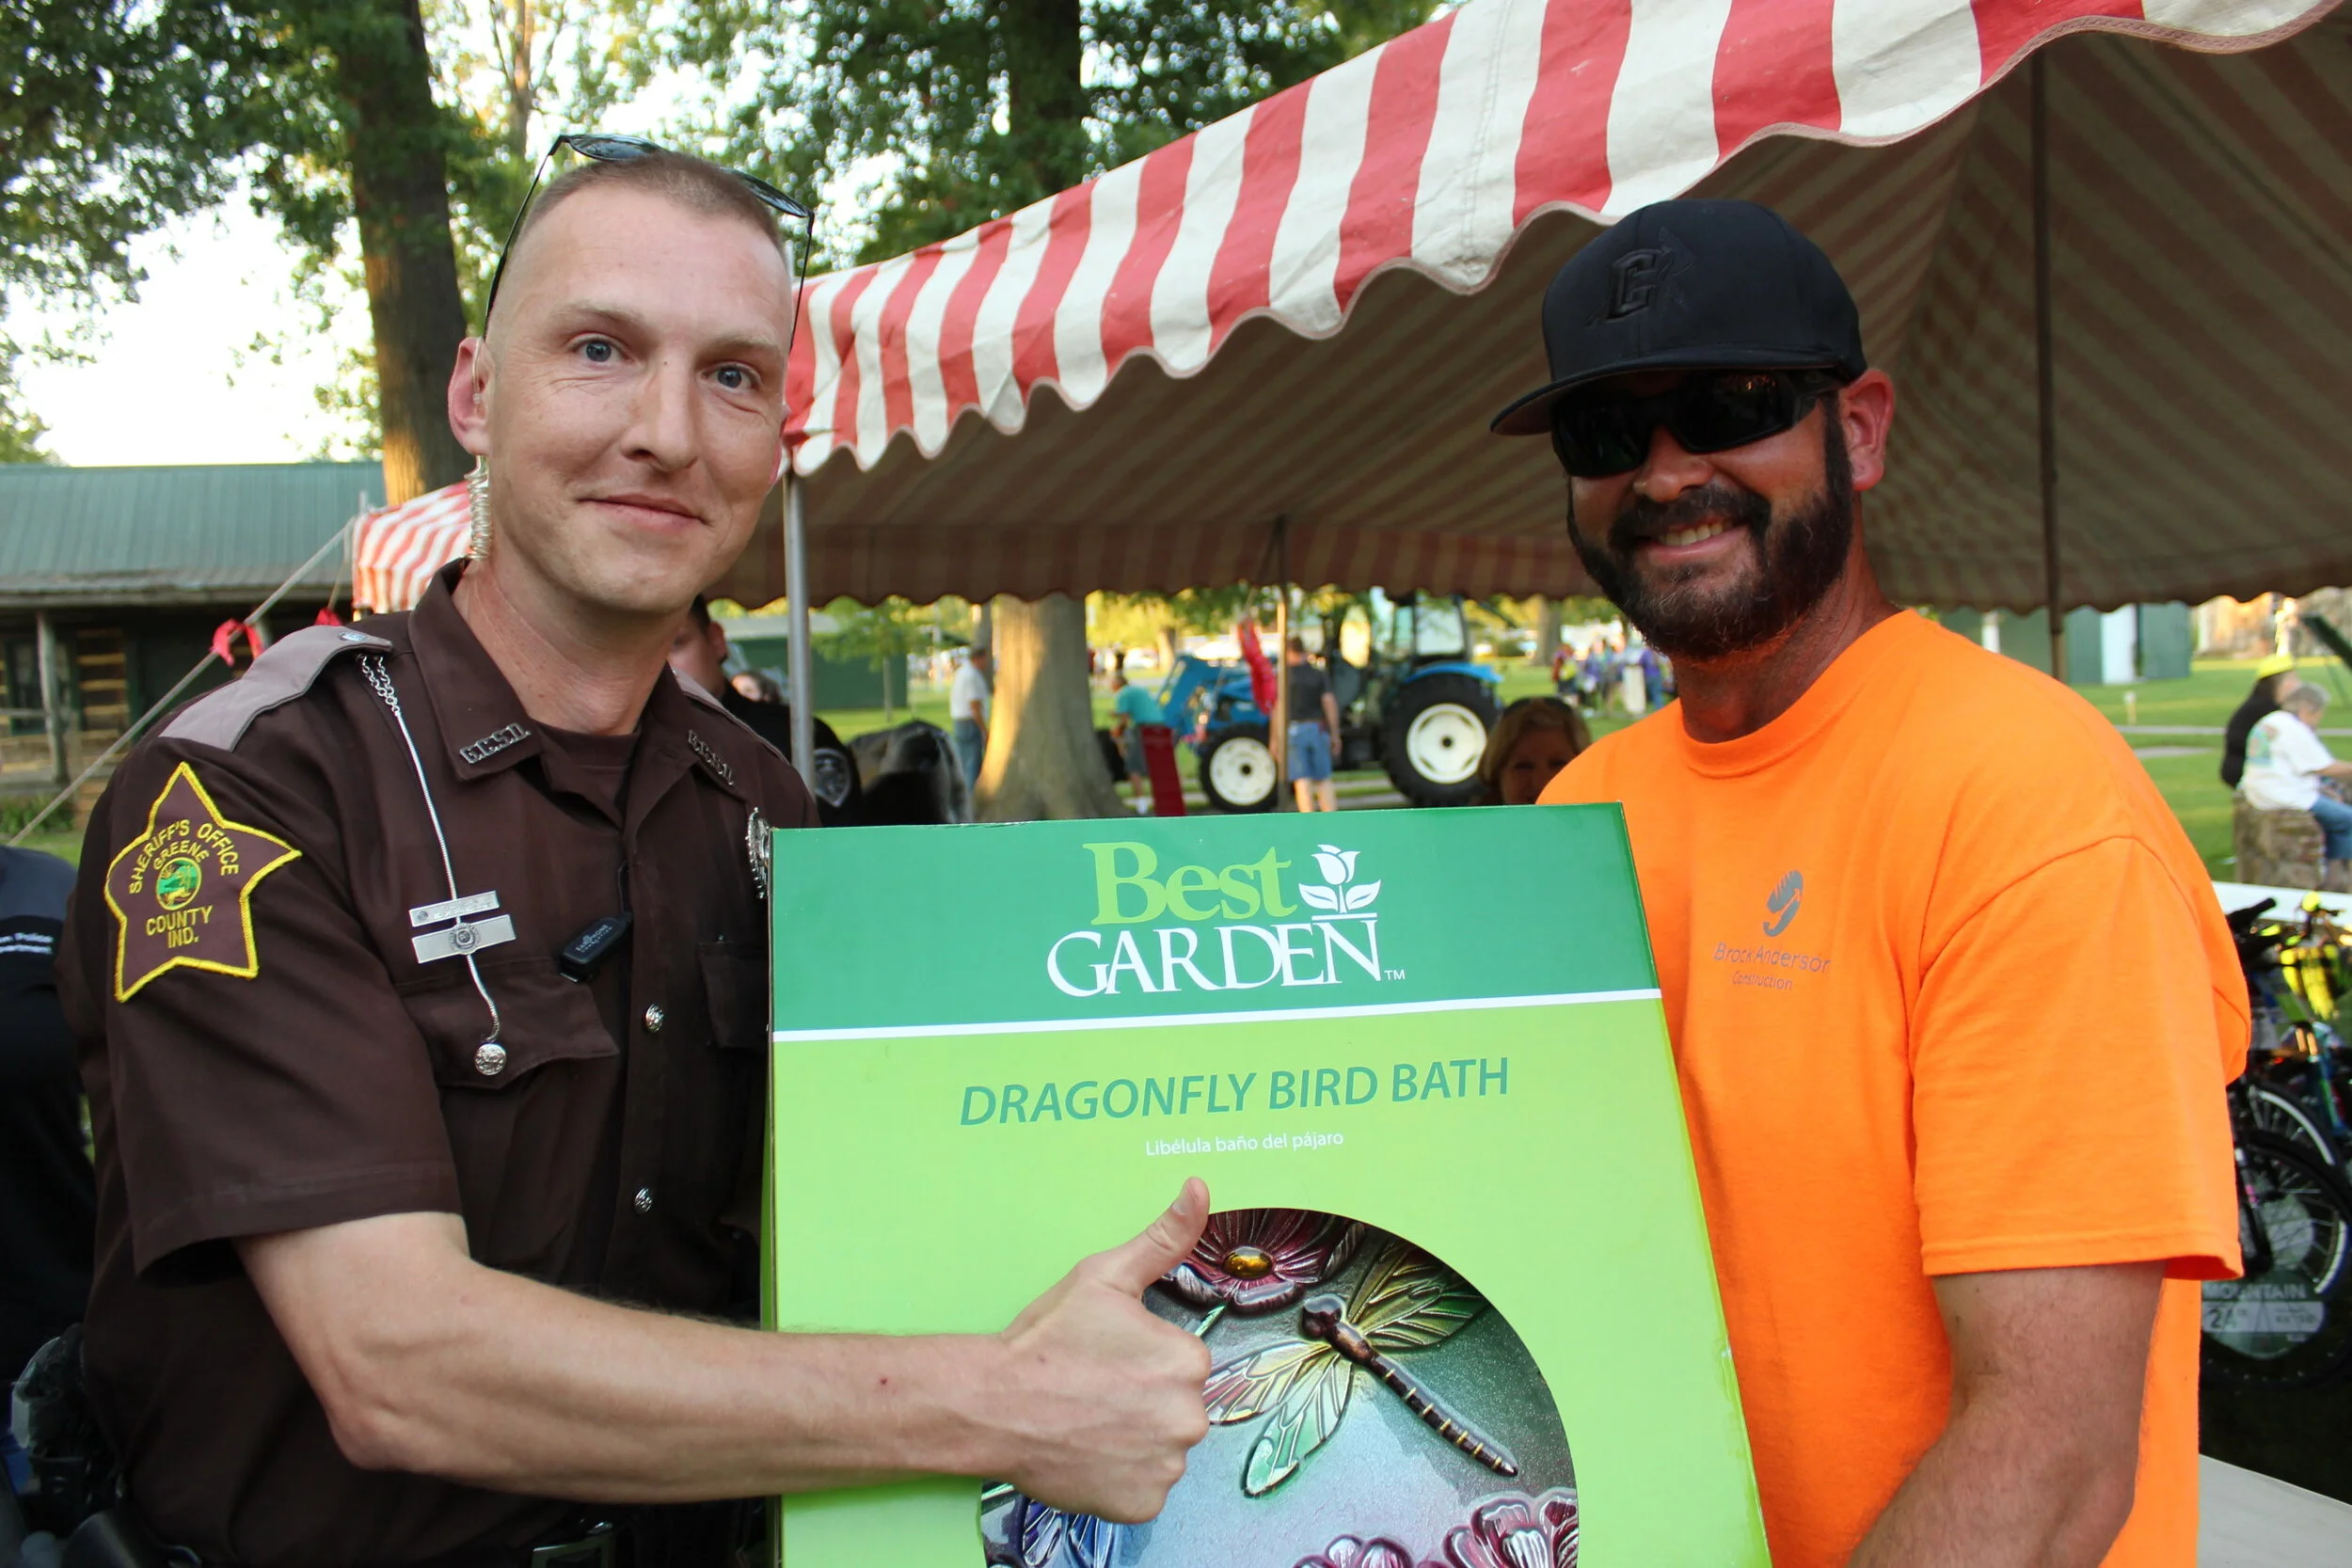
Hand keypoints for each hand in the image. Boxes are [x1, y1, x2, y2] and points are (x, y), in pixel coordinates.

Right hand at [989, 1179, 1213, 1521]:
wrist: (992, 1403)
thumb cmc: (1045, 1343)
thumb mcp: (1104, 1276)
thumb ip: (1163, 1237)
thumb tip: (1199, 1189)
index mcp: (1187, 1360)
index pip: (1182, 1361)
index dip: (1143, 1358)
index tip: (1108, 1359)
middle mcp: (1188, 1416)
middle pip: (1176, 1405)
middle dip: (1144, 1399)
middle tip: (1095, 1390)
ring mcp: (1165, 1465)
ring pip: (1162, 1446)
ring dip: (1135, 1438)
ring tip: (1088, 1420)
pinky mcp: (1142, 1503)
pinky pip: (1145, 1486)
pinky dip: (1122, 1474)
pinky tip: (1090, 1451)